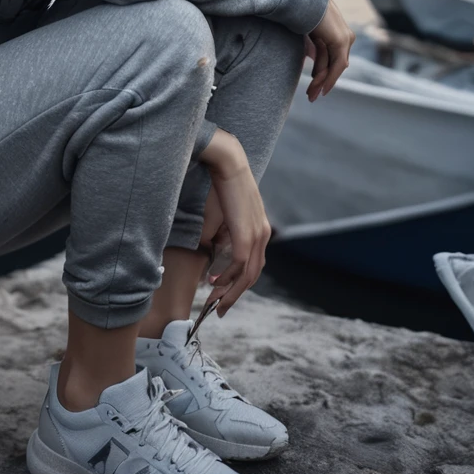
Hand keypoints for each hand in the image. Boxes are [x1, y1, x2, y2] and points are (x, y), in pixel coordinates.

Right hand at [196, 128, 270, 316]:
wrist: (228, 164)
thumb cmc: (222, 186)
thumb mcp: (224, 216)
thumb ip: (220, 235)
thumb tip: (210, 251)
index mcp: (260, 230)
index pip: (253, 265)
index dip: (238, 283)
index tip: (223, 295)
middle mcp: (263, 235)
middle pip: (252, 276)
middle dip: (234, 295)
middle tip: (218, 309)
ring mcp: (257, 235)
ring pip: (247, 275)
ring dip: (230, 292)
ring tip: (214, 303)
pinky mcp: (247, 234)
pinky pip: (239, 264)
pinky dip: (226, 276)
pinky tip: (213, 283)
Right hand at [305, 0, 354, 101]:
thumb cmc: (299, 11)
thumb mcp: (307, 33)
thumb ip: (311, 47)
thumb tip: (308, 58)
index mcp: (337, 32)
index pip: (332, 59)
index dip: (323, 74)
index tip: (313, 86)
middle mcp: (345, 36)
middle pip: (335, 65)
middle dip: (322, 82)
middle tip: (312, 96)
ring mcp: (345, 38)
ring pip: (335, 67)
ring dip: (322, 83)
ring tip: (312, 96)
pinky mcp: (341, 40)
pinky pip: (336, 66)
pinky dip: (329, 79)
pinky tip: (322, 89)